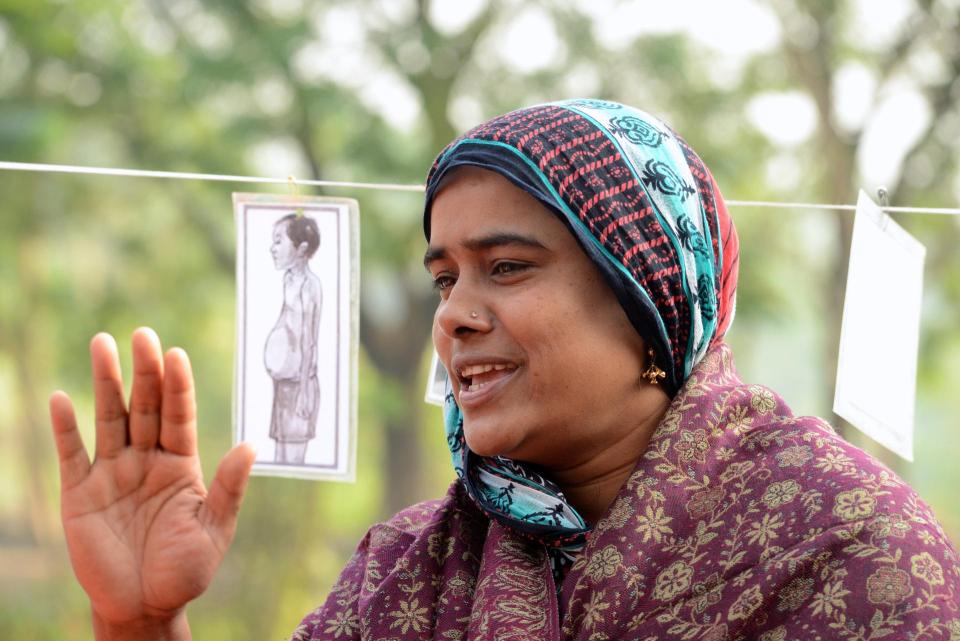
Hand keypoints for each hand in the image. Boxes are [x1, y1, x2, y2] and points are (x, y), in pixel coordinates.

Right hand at [49, 329, 254, 633]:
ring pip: (109, 418)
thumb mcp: (214, 530)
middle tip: (143, 335)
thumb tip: (253, 446)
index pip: (180, 416)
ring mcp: (113, 473)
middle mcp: (147, 460)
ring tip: (103, 343)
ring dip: (105, 383)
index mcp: (181, 465)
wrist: (144, 607)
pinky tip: (62, 398)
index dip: (178, 386)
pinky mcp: (80, 493)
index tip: (177, 355)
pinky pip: (72, 454)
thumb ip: (228, 488)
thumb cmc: (185, 570)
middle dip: (144, 372)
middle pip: (145, 407)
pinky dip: (65, 428)